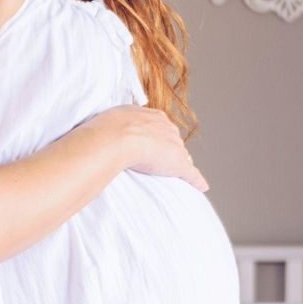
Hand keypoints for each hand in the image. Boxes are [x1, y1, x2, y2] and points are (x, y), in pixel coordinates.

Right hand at [83, 104, 208, 191]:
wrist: (116, 138)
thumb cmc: (108, 128)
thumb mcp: (112, 118)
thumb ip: (115, 123)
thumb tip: (100, 131)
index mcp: (153, 117)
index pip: (162, 128)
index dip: (159, 138)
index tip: (154, 145)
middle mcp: (167, 128)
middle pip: (174, 142)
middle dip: (170, 151)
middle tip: (162, 161)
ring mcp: (174, 146)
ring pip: (182, 156)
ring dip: (180, 165)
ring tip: (175, 175)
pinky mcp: (178, 164)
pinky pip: (191, 174)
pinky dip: (196, 180)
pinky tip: (201, 186)